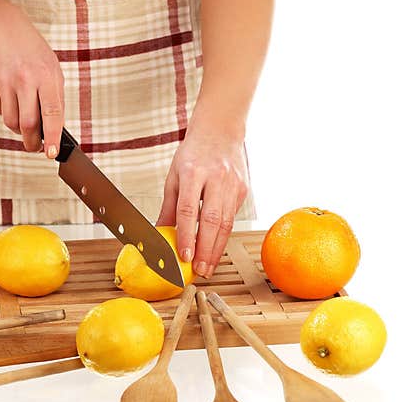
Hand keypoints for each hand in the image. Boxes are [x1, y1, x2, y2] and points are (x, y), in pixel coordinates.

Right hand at [0, 0, 64, 156]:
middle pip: (28, 124)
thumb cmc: (32, 51)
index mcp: (46, 75)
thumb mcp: (52, 68)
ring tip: (24, 122)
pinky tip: (12, 100)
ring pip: (11, 122)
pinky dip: (7, 113)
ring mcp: (5, 82)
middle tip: (36, 147)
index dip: (52, 137)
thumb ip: (54, 97)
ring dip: (19, 129)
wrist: (1, 26)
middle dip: (32, 142)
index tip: (52, 153)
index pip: (52, 113)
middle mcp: (25, 79)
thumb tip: (53, 129)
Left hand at [156, 115, 249, 278]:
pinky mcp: (243, 190)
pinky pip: (233, 217)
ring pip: (227, 223)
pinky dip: (224, 236)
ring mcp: (233, 184)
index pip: (189, 209)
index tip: (184, 256)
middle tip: (200, 270)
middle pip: (212, 220)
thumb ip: (168, 206)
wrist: (220, 130)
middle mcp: (216, 178)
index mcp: (193, 172)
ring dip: (217, 248)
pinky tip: (216, 249)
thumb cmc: (193, 154)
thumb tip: (158, 233)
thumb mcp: (174, 176)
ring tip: (208, 267)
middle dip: (206, 249)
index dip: (186, 234)